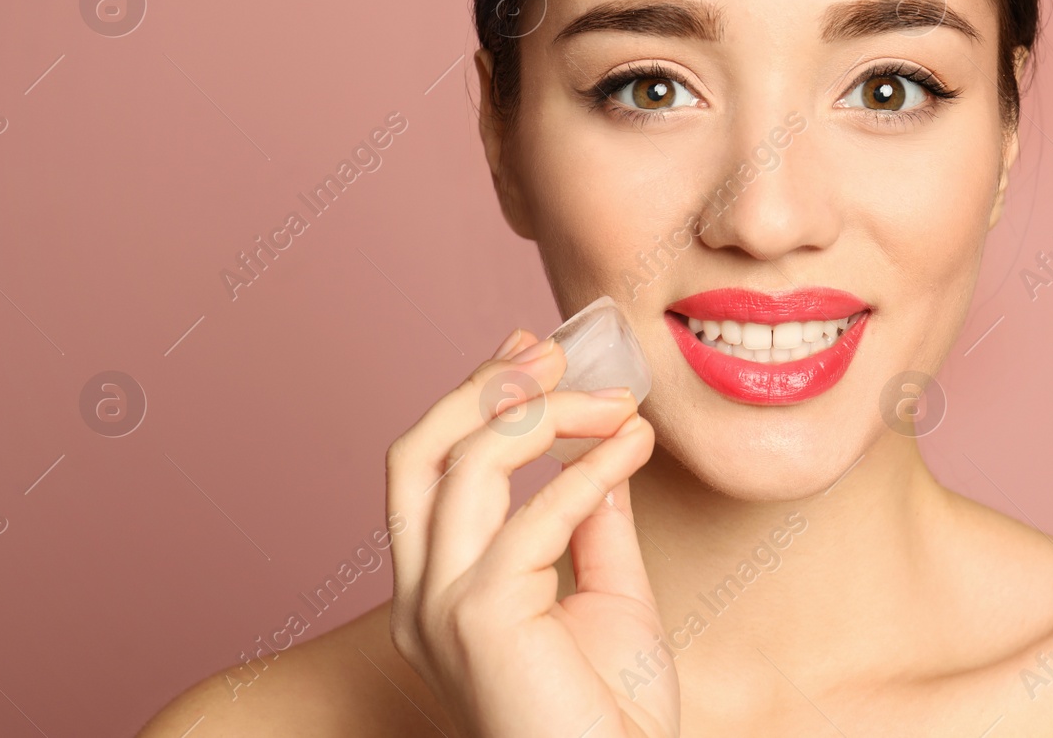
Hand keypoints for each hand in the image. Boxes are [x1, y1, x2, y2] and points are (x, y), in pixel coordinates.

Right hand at [386, 327, 676, 736]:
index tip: (533, 351)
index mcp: (435, 589)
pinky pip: (536, 515)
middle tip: (553, 351)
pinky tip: (633, 446)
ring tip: (617, 402)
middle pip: (419, 451)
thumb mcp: (606, 594)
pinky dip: (589, 469)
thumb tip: (604, 451)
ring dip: (549, 416)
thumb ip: (594, 521)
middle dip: (483, 388)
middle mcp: (419, 596)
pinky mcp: (479, 619)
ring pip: (466, 466)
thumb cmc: (609, 715)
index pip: (429, 467)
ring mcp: (440, 608)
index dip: (474, 398)